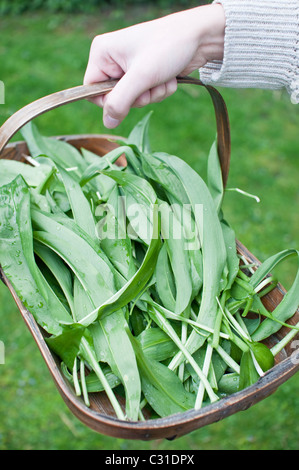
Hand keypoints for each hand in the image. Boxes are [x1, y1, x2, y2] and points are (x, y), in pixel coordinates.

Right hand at [84, 4, 224, 127]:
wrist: (199, 36)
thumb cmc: (167, 47)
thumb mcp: (141, 77)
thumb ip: (120, 101)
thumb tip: (107, 123)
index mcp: (102, 53)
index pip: (92, 90)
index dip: (109, 100)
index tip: (128, 97)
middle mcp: (113, 60)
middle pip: (116, 98)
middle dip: (138, 97)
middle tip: (150, 83)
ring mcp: (130, 67)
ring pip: (134, 99)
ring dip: (152, 94)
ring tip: (162, 77)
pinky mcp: (145, 73)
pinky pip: (147, 95)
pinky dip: (160, 90)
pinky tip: (169, 77)